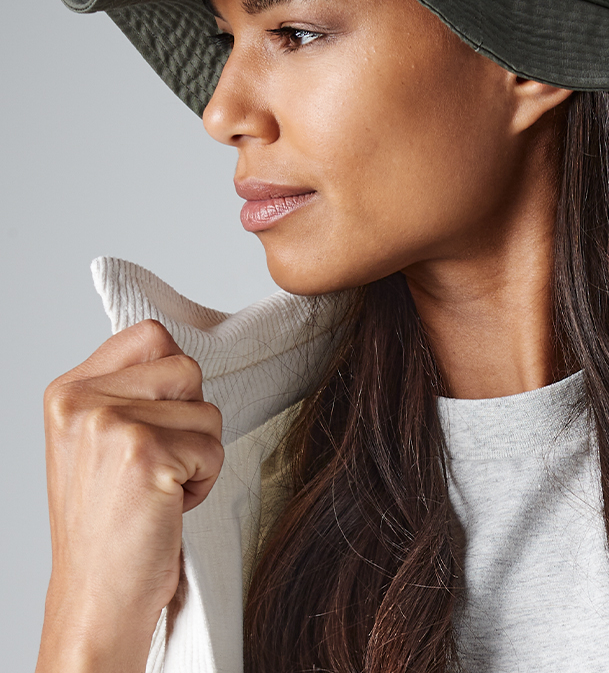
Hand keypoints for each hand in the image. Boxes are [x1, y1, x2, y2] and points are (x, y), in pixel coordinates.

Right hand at [36, 320, 223, 672]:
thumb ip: (129, 390)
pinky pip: (213, 447)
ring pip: (207, 409)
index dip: (173, 380)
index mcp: (68, 390)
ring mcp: (110, 424)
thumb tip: (182, 349)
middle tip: (154, 468)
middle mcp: (82, 401)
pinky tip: (167, 508)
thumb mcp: (98, 442)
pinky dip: (204, 482)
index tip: (156, 424)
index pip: (152, 335)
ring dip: (198, 453)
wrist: (97, 600)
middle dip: (189, 421)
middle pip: (188, 369)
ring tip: (159, 489)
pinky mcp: (144, 454)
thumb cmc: (110, 525)